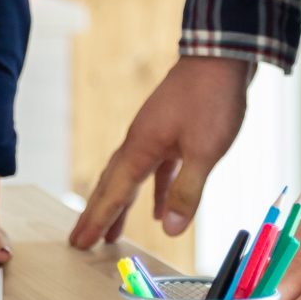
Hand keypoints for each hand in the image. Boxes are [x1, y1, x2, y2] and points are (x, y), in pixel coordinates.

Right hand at [69, 56, 252, 248]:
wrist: (221, 57)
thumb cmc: (212, 99)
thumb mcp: (204, 150)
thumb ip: (187, 190)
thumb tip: (170, 230)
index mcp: (142, 147)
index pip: (114, 192)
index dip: (98, 219)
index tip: (79, 242)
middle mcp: (141, 141)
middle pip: (112, 184)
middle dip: (97, 213)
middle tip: (80, 240)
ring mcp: (155, 136)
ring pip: (131, 177)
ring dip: (121, 205)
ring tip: (113, 233)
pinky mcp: (171, 133)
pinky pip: (155, 171)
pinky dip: (155, 192)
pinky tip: (160, 211)